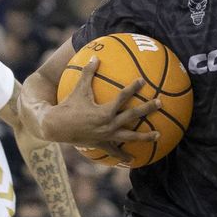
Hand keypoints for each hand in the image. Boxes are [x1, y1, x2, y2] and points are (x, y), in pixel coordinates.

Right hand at [41, 57, 159, 162]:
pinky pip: (115, 151)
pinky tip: (133, 160)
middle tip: (160, 103)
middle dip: (147, 109)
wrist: (56, 127)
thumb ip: (87, 73)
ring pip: (130, 137)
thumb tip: (95, 57)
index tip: (142, 81)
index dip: (133, 88)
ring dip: (145, 137)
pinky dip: (123, 156)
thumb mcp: (78, 89)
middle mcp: (108, 125)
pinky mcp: (102, 144)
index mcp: (104, 111)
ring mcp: (107, 136)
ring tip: (158, 135)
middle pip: (132, 116)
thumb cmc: (68, 106)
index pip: (122, 97)